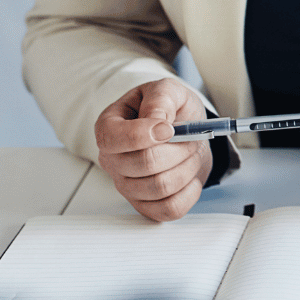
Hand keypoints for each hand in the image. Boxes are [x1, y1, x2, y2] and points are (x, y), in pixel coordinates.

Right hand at [94, 78, 213, 221]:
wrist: (188, 135)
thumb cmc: (173, 112)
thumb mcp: (168, 90)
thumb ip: (160, 98)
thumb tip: (156, 121)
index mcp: (109, 127)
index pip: (112, 138)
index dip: (143, 135)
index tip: (169, 128)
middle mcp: (112, 160)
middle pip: (144, 163)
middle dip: (178, 148)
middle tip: (190, 136)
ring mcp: (126, 186)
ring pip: (160, 187)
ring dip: (187, 167)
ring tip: (190, 153)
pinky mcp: (145, 206)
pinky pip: (169, 209)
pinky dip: (189, 192)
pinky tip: (190, 176)